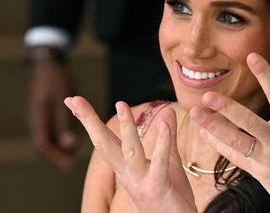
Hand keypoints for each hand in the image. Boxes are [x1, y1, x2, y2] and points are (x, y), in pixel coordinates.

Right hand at [28, 48, 78, 169]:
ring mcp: (40, 114)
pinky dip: (60, 133)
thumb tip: (70, 144)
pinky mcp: (45, 109)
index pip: (44, 144)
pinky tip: (72, 133)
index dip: (55, 156)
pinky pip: (51, 126)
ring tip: (72, 151)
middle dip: (56, 154)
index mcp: (39, 118)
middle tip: (68, 164)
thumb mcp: (62, 99)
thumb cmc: (55, 78)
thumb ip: (66, 120)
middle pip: (44, 143)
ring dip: (58, 144)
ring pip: (48, 135)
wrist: (46, 60)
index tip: (67, 166)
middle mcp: (37, 118)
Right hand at [64, 96, 197, 212]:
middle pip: (105, 144)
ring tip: (120, 104)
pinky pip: (159, 163)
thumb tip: (166, 110)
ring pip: (130, 151)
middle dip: (89, 122)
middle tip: (74, 99)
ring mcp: (141, 181)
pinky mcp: (158, 187)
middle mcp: (128, 174)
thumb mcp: (169, 162)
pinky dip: (163, 143)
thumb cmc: (171, 195)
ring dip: (126, 128)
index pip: (104, 140)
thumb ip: (168, 137)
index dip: (88, 120)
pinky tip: (164, 123)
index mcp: (126, 167)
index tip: (72, 99)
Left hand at [190, 53, 269, 212]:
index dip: (265, 74)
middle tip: (207, 96)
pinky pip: (235, 158)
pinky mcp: (259, 173)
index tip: (251, 57)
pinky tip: (205, 134)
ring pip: (236, 141)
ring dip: (214, 127)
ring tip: (196, 114)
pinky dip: (219, 145)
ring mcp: (267, 158)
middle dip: (226, 108)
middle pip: (249, 121)